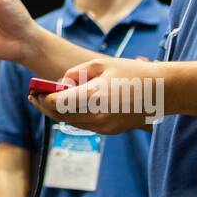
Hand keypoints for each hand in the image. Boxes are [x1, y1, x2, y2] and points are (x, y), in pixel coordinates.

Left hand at [30, 56, 163, 134]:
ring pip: (71, 123)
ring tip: (45, 101)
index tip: (33, 90)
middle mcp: (99, 117)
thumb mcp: (100, 64)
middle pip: (61, 117)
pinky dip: (72, 116)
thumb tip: (60, 85)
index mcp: (96, 97)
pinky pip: (84, 125)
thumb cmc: (133, 72)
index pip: (59, 103)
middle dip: (44, 107)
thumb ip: (75, 74)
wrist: (163, 91)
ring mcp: (105, 127)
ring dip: (56, 113)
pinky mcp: (111, 131)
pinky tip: (67, 106)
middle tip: (33, 97)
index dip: (43, 98)